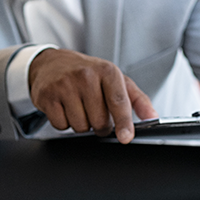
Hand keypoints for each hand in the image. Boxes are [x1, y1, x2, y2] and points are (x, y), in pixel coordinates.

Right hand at [28, 48, 156, 143]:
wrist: (52, 63)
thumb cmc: (87, 73)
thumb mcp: (115, 80)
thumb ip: (137, 99)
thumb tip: (152, 118)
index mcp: (107, 71)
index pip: (118, 101)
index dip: (124, 122)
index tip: (126, 137)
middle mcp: (85, 76)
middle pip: (99, 121)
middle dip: (99, 124)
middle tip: (94, 111)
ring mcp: (64, 85)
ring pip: (80, 126)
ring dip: (81, 124)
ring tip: (78, 107)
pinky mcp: (47, 96)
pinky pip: (61, 126)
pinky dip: (64, 123)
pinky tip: (64, 108)